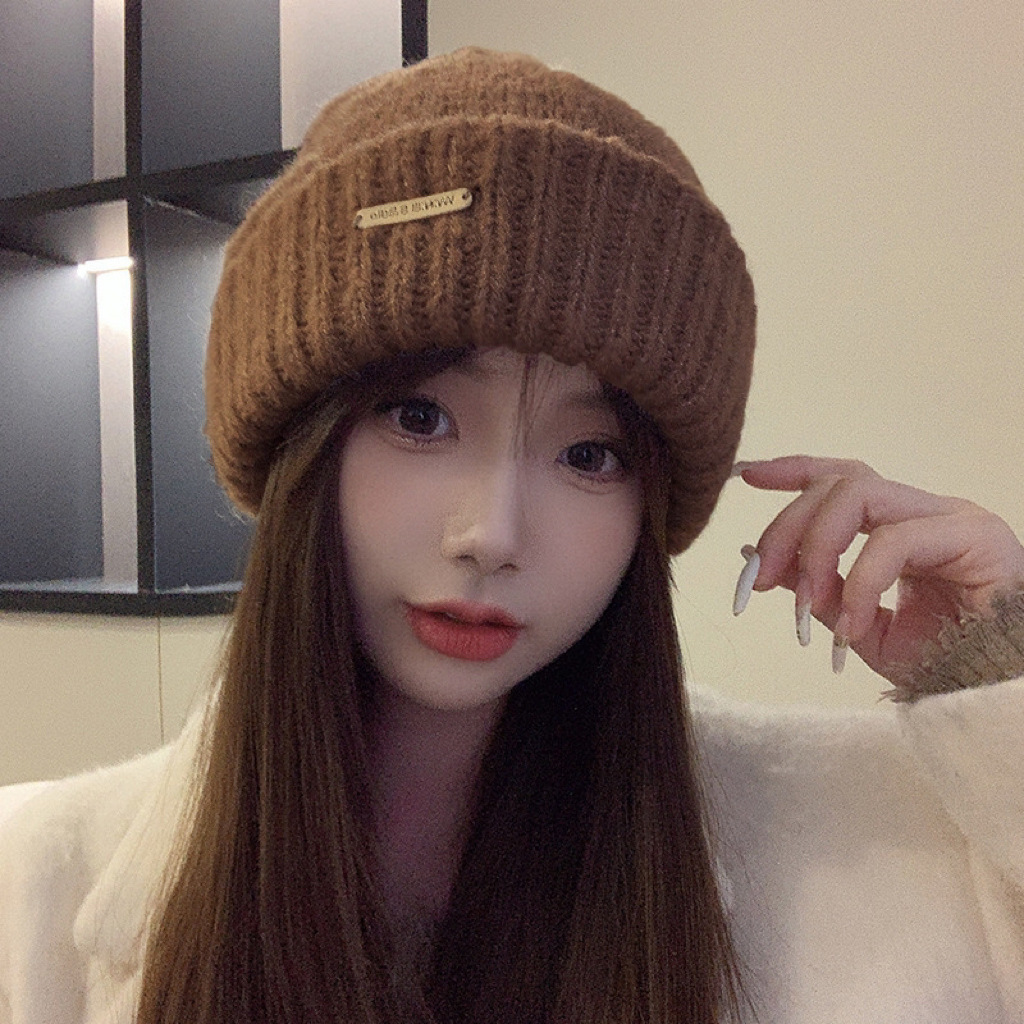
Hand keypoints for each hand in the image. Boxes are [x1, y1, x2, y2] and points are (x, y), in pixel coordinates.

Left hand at [732, 456, 1023, 683]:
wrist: (993, 692)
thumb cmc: (942, 663)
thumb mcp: (857, 624)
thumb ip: (813, 588)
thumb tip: (757, 557)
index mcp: (903, 525)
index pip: (843, 478)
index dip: (793, 471)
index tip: (747, 476)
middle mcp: (927, 512)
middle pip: (840, 483)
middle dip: (787, 527)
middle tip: (757, 579)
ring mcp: (952, 518)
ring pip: (861, 495)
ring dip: (816, 547)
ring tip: (805, 605)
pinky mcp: (974, 536)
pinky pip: (894, 540)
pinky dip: (860, 581)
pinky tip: (851, 624)